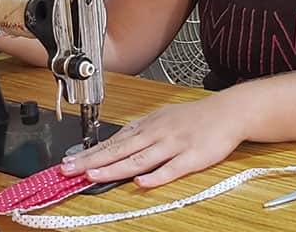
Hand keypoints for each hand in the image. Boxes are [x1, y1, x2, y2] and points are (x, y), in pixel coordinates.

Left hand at [60, 93, 245, 187]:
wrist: (227, 112)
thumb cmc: (194, 117)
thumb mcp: (162, 118)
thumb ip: (140, 132)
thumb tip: (116, 142)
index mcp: (148, 126)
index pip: (113, 142)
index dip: (89, 153)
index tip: (68, 163)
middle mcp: (156, 134)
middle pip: (119, 150)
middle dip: (92, 161)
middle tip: (69, 170)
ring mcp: (173, 145)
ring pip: (140, 158)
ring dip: (115, 168)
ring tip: (94, 175)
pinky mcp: (192, 157)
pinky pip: (172, 168)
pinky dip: (156, 176)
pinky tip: (142, 183)